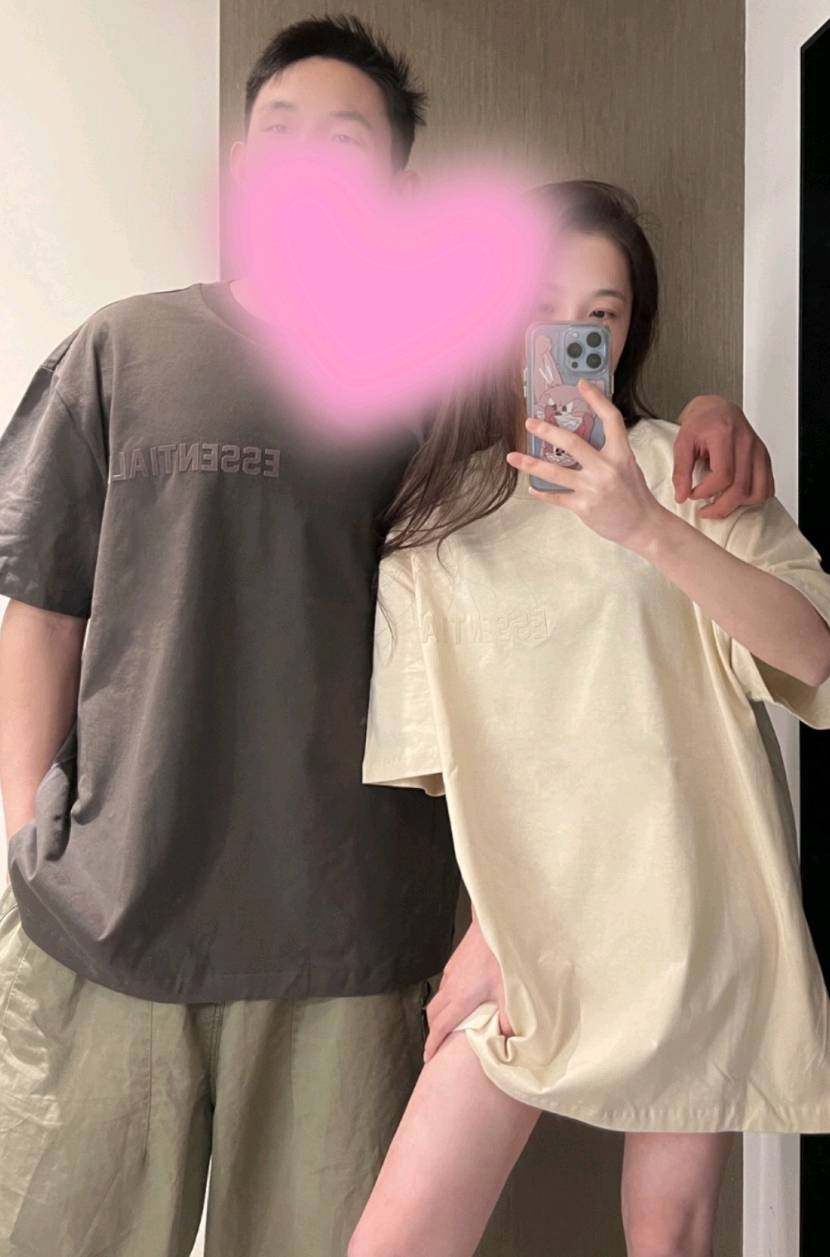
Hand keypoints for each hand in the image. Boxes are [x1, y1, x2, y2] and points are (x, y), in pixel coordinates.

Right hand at [422, 913, 514, 1062]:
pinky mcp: (454, 964)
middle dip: (432, 1032)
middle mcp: (450, 988)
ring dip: (439, 1015)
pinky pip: (444, 987)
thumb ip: (508, 1018)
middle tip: (436, 1046)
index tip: (428, 1058)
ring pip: (437, 1000)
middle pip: (433, 1015)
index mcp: (461, 999)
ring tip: (448, 1026)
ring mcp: (450, 975)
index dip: (432, 1044)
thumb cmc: (500, 958)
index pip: (440, 1027)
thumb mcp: (508, 991)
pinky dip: (445, 1000)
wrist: (492, 926)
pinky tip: (459, 1000)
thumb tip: (507, 1040)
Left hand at [506, 378, 665, 550]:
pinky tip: (532, 488)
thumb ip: (608, 451)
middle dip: (547, 431)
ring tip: (512, 457)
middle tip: (529, 423)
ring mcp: (594, 488)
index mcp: (620, 454)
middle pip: (572, 443)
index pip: (611, 419)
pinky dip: (542, 492)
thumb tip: (582, 436)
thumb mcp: (628, 465)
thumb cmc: (634, 494)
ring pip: (555, 472)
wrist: (643, 525)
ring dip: (530, 463)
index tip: (581, 384)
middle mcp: (606, 468)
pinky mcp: (584, 506)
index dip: (596, 399)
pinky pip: (556, 497)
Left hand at [673, 395, 773, 518]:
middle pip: (741, 488)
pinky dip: (754, 498)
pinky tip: (737, 498)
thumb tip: (681, 496)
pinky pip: (767, 486)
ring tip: (721, 504)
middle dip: (720, 507)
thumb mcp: (682, 442)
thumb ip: (681, 470)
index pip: (722, 475)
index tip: (692, 494)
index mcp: (724, 435)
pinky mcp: (764, 457)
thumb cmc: (700, 424)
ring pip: (758, 491)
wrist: (716, 409)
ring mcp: (758, 450)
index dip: (706, 492)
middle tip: (705, 510)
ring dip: (739, 505)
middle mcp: (746, 442)